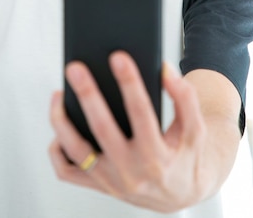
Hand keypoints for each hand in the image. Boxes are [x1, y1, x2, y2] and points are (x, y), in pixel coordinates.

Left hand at [49, 51, 209, 212]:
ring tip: (59, 93)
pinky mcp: (97, 185)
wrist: (179, 195)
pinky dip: (57, 148)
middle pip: (103, 130)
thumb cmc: (186, 155)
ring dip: (62, 120)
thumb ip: (185, 98)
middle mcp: (131, 172)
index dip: (130, 83)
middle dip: (88, 95)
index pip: (141, 113)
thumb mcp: (195, 129)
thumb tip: (164, 69)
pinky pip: (66, 171)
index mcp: (158, 157)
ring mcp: (110, 181)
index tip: (118, 56)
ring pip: (77, 151)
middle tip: (75, 68)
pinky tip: (60, 125)